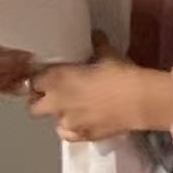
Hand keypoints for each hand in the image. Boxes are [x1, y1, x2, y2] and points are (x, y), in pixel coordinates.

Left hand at [29, 38, 172, 142]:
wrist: (139, 102)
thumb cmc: (120, 73)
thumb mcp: (108, 54)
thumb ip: (96, 46)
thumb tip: (96, 36)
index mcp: (56, 78)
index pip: (33, 80)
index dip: (40, 79)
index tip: (49, 77)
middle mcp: (56, 102)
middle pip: (33, 106)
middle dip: (41, 101)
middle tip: (56, 95)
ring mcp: (68, 123)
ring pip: (53, 122)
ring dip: (60, 115)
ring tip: (75, 109)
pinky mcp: (82, 137)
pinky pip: (68, 135)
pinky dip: (73, 129)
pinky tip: (82, 123)